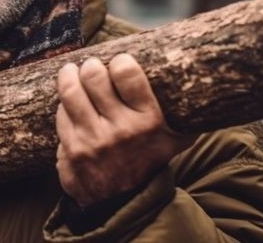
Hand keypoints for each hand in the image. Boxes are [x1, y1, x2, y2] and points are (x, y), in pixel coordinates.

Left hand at [55, 54, 193, 206]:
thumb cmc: (151, 159)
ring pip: (71, 92)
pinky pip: (62, 114)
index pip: (127, 75)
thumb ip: (189, 111)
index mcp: (149, 121)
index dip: (120, 61)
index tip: (119, 61)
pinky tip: (70, 104)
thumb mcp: (178, 137)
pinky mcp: (73, 150)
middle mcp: (121, 130)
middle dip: (90, 65)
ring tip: (71, 72)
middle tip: (91, 66)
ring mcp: (94, 140)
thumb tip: (200, 77)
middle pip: (94, 77)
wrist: (128, 202)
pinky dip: (64, 105)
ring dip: (69, 76)